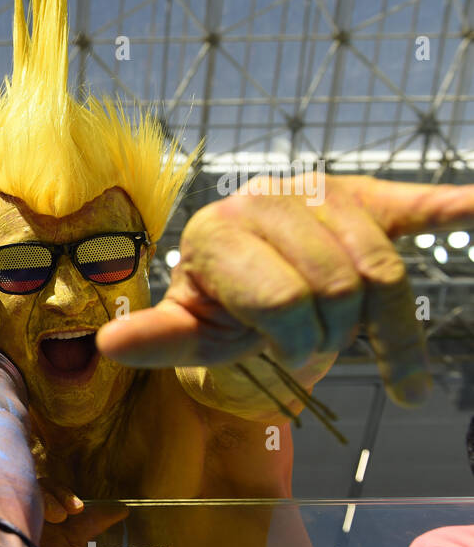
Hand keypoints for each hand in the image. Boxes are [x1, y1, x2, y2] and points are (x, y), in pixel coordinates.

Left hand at [98, 175, 473, 405]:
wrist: (243, 274)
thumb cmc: (218, 309)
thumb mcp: (188, 331)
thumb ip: (157, 340)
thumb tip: (108, 346)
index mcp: (218, 230)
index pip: (289, 300)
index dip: (294, 341)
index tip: (282, 353)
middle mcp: (267, 199)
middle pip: (341, 287)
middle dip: (334, 334)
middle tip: (312, 345)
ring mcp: (319, 193)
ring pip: (384, 268)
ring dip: (386, 324)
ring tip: (365, 344)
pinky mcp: (364, 196)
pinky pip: (412, 202)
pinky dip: (448, 207)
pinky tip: (473, 207)